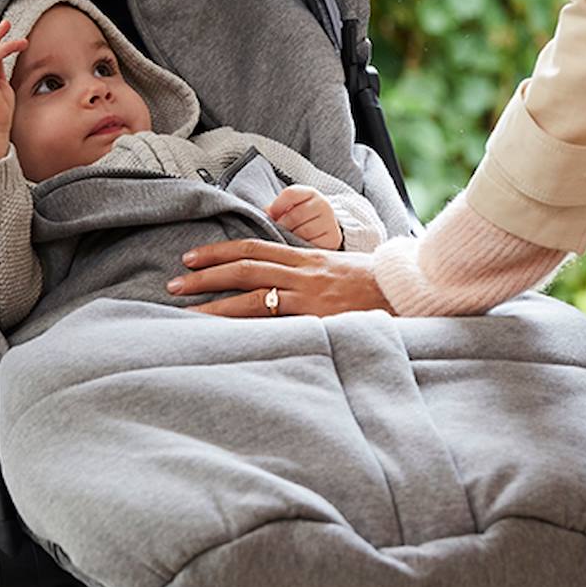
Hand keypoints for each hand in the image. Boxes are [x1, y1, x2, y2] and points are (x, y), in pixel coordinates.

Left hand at [166, 240, 394, 317]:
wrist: (411, 291)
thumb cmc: (378, 283)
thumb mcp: (340, 266)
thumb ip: (311, 269)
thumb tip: (283, 276)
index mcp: (307, 257)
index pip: (253, 248)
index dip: (219, 251)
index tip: (191, 257)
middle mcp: (303, 274)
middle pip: (244, 269)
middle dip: (206, 275)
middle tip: (174, 283)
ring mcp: (310, 298)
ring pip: (252, 297)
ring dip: (216, 304)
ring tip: (187, 312)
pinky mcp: (319, 320)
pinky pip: (276, 324)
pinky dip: (248, 330)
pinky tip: (227, 338)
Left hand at [268, 184, 341, 249]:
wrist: (324, 228)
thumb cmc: (301, 217)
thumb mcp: (290, 206)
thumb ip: (277, 207)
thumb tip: (267, 213)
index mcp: (310, 193)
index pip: (290, 194)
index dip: (277, 206)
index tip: (272, 214)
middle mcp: (323, 205)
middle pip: (295, 216)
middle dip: (283, 225)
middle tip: (280, 231)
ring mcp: (330, 222)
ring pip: (303, 232)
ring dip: (292, 237)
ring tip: (290, 238)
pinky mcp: (332, 239)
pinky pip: (312, 244)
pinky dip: (302, 247)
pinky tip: (300, 245)